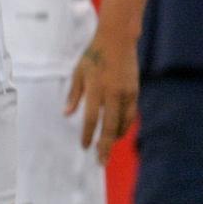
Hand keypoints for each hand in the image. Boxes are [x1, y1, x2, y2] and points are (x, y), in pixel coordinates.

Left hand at [68, 33, 140, 160]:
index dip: (87, 134)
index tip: (84, 147)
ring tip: (107, 147)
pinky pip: (131, 114)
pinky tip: (118, 132)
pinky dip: (124, 125)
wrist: (117, 41)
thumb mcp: (77, 73)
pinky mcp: (135, 92)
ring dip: (115, 137)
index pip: (91, 118)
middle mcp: (113, 94)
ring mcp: (127, 94)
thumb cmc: (93, 56)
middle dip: (105, 146)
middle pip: (109, 126)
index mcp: (95, 89)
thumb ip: (73, 94)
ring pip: (123, 123)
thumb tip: (66, 114)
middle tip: (100, 161)